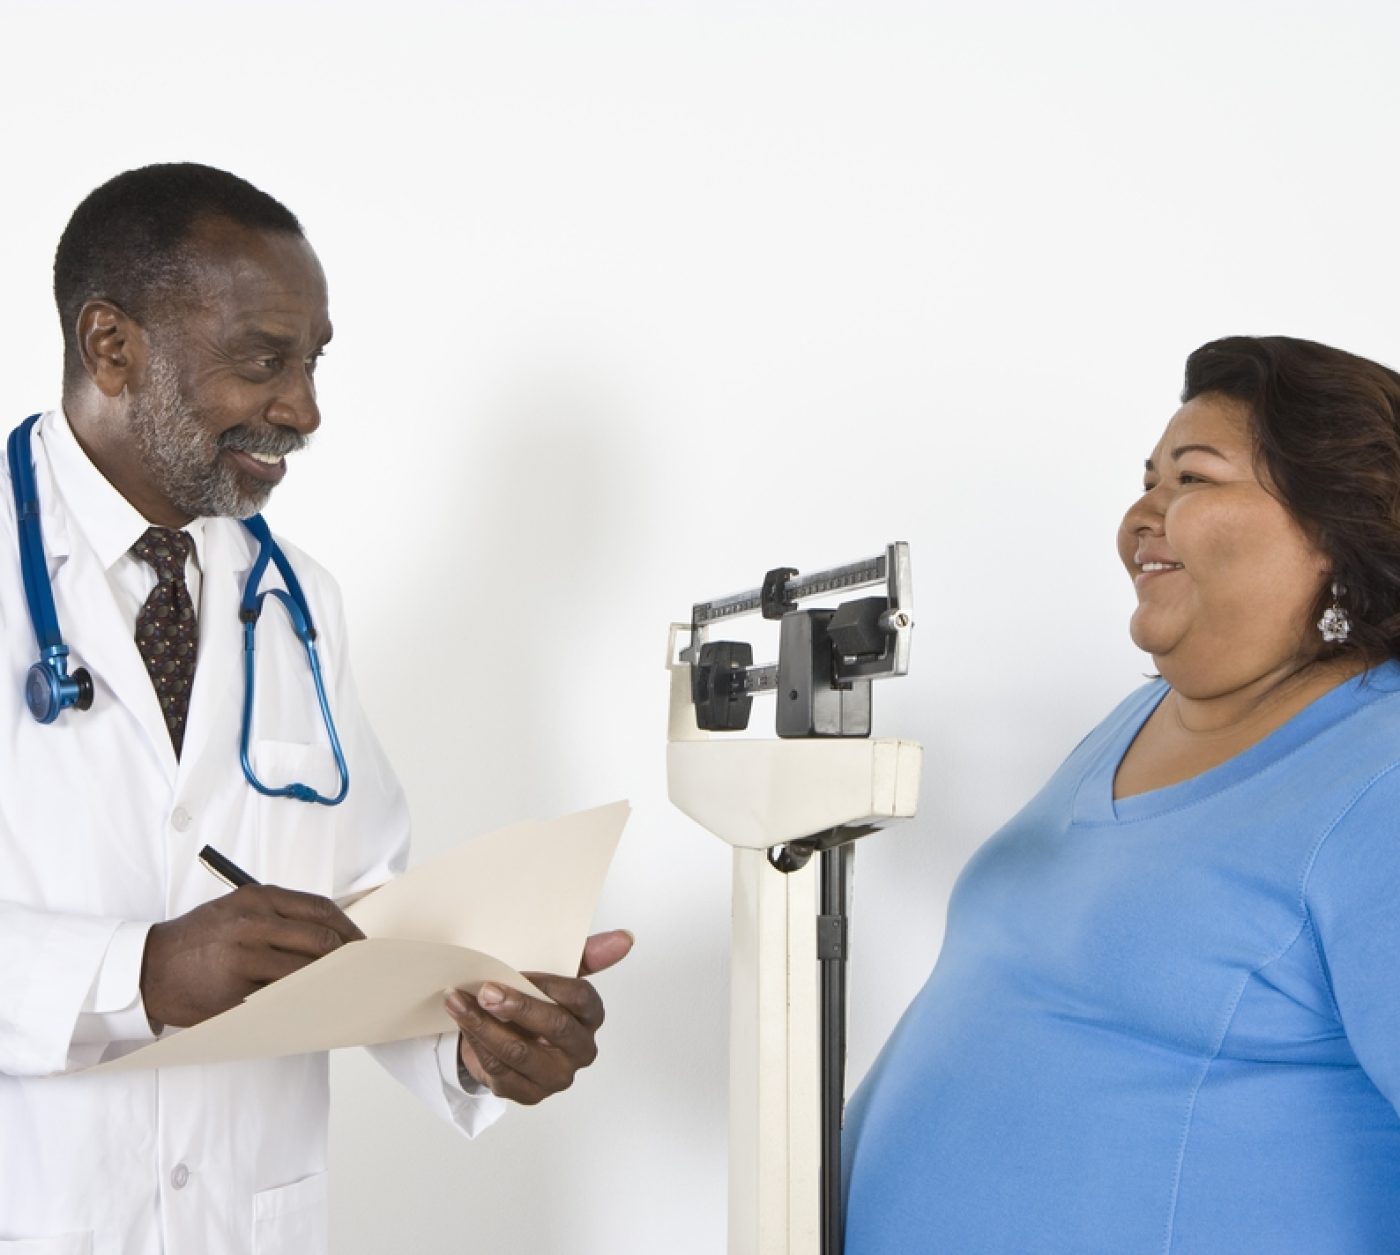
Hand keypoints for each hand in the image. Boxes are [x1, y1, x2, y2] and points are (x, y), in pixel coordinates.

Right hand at [141, 885, 363, 1029]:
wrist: (147, 968)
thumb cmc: (198, 939)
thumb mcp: (237, 910)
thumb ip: (279, 916)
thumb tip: (331, 935)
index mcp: (258, 899)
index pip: (320, 910)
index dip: (349, 928)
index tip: (362, 944)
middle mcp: (253, 923)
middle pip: (321, 941)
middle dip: (348, 959)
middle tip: (361, 972)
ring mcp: (244, 958)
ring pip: (306, 972)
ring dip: (331, 983)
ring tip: (345, 991)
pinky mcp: (235, 992)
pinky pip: (282, 999)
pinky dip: (304, 1003)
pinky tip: (315, 1006)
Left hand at [447, 929, 633, 1104]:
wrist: (510, 1036)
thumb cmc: (538, 1001)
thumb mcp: (560, 973)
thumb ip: (589, 954)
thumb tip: (626, 937)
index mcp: (591, 1017)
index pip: (581, 998)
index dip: (551, 985)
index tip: (521, 970)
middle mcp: (580, 1050)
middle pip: (554, 1027)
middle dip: (518, 1007)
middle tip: (486, 990)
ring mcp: (555, 1076)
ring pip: (519, 1052)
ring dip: (483, 1025)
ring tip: (459, 1002)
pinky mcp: (528, 1094)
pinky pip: (498, 1070)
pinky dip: (476, 1043)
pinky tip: (462, 1023)